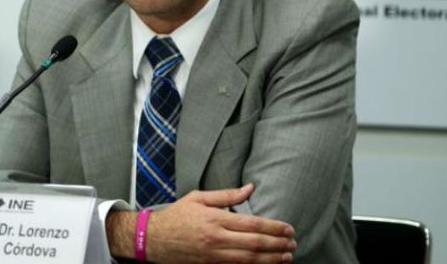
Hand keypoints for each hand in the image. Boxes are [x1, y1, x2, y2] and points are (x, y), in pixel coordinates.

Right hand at [147, 183, 296, 262]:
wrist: (154, 239)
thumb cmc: (177, 216)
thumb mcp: (199, 198)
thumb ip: (227, 195)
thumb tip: (251, 188)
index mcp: (215, 219)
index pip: (252, 224)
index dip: (273, 228)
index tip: (288, 229)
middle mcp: (216, 239)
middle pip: (254, 244)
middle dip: (277, 245)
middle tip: (293, 243)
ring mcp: (213, 256)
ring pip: (248, 260)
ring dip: (271, 259)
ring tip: (286, 256)